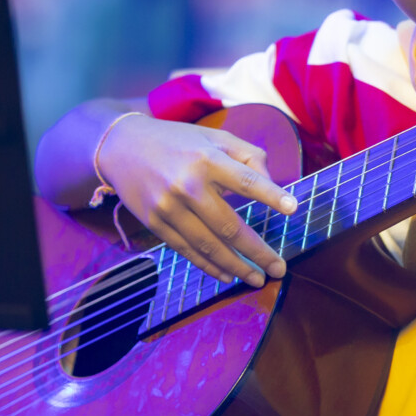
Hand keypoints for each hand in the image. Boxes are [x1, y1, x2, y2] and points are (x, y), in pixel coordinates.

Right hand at [97, 115, 297, 286]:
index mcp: (207, 159)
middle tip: (279, 268)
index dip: (271, 195)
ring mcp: (169, 208)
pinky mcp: (155, 223)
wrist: (122, 147)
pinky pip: (187, 251)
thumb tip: (272, 186)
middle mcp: (188, 185)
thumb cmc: (177, 142)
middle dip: (258, 252)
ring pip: (209, 246)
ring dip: (236, 267)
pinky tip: (227, 275)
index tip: (293, 209)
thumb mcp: (214, 137)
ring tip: (257, 278)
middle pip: (230, 227)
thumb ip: (248, 156)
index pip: (246, 181)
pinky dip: (209, 266)